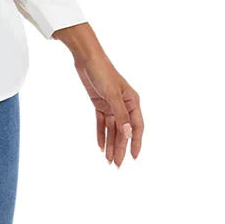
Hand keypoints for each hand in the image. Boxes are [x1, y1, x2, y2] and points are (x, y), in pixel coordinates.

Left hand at [53, 23, 143, 166]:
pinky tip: (100, 146)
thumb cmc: (102, 72)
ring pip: (112, 129)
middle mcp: (124, 105)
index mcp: (132, 101)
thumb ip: (121, 114)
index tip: (133, 157)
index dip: (136, 142)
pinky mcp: (100, 103)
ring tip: (108, 160)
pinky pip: (102, 122)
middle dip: (120, 147)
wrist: (86, 58)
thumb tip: (129, 133)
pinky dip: (101, 134)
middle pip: (123, 130)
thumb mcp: (112, 94)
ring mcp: (111, 105)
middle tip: (116, 165)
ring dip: (110, 143)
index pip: (137, 127)